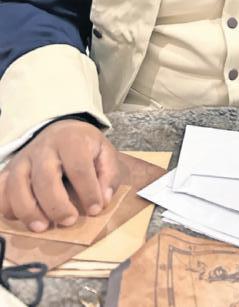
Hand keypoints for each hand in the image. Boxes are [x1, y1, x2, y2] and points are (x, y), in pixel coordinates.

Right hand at [0, 119, 121, 231]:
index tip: (95, 209)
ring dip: (28, 210)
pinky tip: (21, 218)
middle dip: (57, 204)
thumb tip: (103, 200)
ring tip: (43, 227)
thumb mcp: (104, 152)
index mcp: (72, 140)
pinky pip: (1, 189)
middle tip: (69, 221)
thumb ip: (108, 174)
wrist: (61, 130)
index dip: (88, 191)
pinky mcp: (10, 169)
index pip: (79, 167)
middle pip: (45, 177)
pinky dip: (7, 207)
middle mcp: (44, 147)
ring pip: (17, 184)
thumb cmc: (84, 146)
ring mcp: (23, 158)